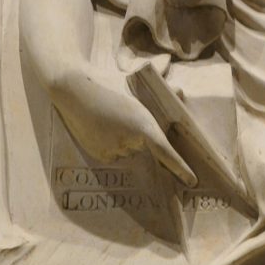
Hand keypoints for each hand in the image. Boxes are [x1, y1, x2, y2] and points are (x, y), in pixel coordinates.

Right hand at [53, 65, 197, 186]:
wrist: (72, 89)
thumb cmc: (108, 83)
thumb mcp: (136, 84)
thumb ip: (161, 93)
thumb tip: (180, 92)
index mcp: (143, 125)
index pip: (167, 153)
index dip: (181, 169)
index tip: (192, 181)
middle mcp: (130, 142)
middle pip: (147, 150)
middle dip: (145, 141)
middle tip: (129, 123)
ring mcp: (113, 150)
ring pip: (131, 152)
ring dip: (129, 142)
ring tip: (115, 120)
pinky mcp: (98, 155)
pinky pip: (115, 155)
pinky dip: (115, 146)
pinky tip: (105, 128)